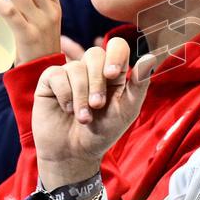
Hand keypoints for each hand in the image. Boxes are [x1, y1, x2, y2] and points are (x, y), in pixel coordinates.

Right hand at [32, 37, 156, 199]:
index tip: (112, 75)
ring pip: (75, 67)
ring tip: (84, 118)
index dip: (115, 55)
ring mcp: (70, 73)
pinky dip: (64, 94)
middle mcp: (91, 69)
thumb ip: (139, 85)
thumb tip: (149, 57)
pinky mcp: (50, 81)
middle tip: (98, 105)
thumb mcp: (126, 110)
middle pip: (95, 54)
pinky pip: (56, 74)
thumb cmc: (103, 132)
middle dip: (97, 82)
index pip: (117, 46)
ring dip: (81, 96)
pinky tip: (67, 110)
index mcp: (113, 72)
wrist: (75, 153)